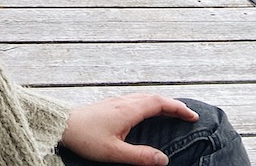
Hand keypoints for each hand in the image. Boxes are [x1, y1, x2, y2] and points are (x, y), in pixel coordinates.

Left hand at [60, 94, 199, 164]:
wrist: (62, 124)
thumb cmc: (86, 138)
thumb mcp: (115, 152)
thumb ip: (140, 156)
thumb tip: (164, 159)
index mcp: (128, 110)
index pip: (159, 103)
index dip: (177, 108)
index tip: (193, 116)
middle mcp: (124, 101)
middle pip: (154, 98)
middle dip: (173, 104)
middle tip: (188, 115)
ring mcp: (116, 101)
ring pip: (144, 97)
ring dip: (161, 103)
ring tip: (173, 113)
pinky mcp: (110, 105)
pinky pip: (136, 100)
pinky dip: (149, 104)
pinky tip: (147, 113)